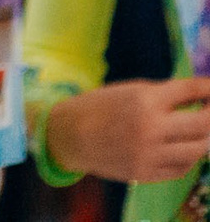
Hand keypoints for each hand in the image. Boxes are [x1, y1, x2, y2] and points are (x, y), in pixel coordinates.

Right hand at [47, 77, 209, 183]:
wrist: (69, 136)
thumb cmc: (100, 107)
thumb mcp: (131, 91)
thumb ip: (165, 95)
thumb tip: (202, 96)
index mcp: (145, 100)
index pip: (192, 90)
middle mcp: (152, 127)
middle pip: (205, 123)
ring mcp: (151, 154)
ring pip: (199, 150)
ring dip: (205, 139)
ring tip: (201, 132)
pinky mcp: (147, 174)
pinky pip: (183, 168)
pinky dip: (189, 158)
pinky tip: (184, 149)